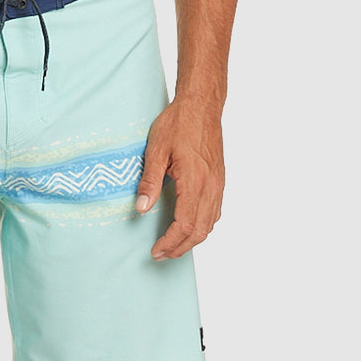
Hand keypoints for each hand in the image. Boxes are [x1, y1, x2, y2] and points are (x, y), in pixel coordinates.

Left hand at [135, 98, 224, 259]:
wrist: (202, 105)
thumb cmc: (179, 123)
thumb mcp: (155, 150)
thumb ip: (149, 181)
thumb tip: (141, 209)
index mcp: (194, 181)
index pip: (184, 224)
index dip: (170, 243)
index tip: (156, 251)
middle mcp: (210, 186)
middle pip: (199, 231)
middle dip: (180, 248)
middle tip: (161, 255)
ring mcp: (218, 184)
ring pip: (209, 224)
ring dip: (192, 240)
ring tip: (173, 246)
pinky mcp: (219, 181)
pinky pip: (215, 212)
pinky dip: (202, 227)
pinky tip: (190, 228)